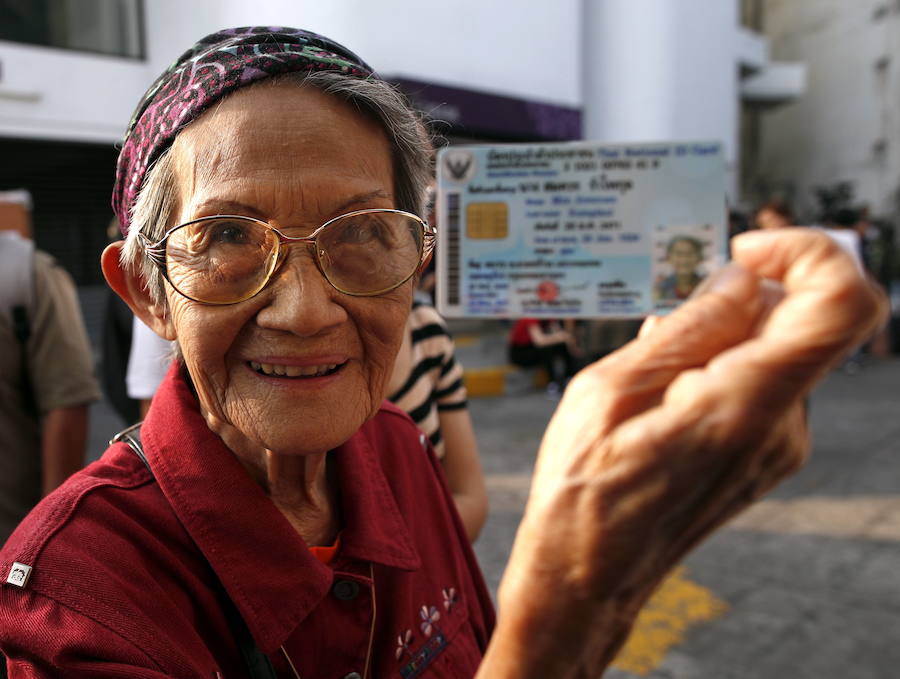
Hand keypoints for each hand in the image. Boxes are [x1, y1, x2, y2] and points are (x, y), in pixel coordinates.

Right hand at [479, 229, 887, 677]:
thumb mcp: (609, 392)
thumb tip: (739, 279)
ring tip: (647, 368)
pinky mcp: (764, 455)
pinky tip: (660, 391)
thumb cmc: (584, 490)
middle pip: (802, 320)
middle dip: (741, 294)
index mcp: (744, 405)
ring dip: (720, 334)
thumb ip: (685, 330)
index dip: (809, 252)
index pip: (842, 304)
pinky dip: (719, 364)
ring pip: (776, 349)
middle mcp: (781, 426)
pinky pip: (760, 382)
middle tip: (668, 309)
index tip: (745, 251)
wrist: (588, 574)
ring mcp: (778, 445)